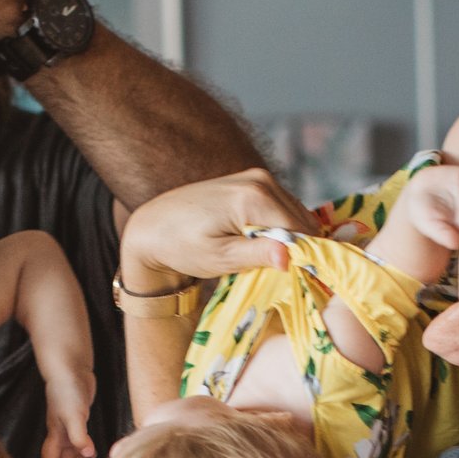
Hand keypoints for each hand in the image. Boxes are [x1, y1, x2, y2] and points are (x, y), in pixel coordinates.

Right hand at [41, 367, 99, 457]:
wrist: (70, 368)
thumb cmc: (67, 389)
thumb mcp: (74, 414)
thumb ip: (79, 435)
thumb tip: (88, 455)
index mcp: (55, 434)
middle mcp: (61, 434)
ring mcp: (70, 427)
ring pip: (74, 452)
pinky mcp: (79, 420)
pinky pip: (82, 442)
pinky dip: (88, 450)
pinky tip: (97, 455)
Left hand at [119, 169, 312, 287]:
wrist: (155, 226)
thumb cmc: (183, 247)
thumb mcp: (220, 258)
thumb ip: (257, 255)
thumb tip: (289, 255)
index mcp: (255, 197)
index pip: (301, 230)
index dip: (304, 257)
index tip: (296, 280)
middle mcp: (261, 180)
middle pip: (301, 220)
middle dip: (296, 246)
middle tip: (277, 272)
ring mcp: (257, 177)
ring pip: (294, 214)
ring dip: (287, 238)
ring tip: (264, 259)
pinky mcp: (253, 182)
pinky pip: (280, 208)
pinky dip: (277, 227)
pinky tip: (258, 244)